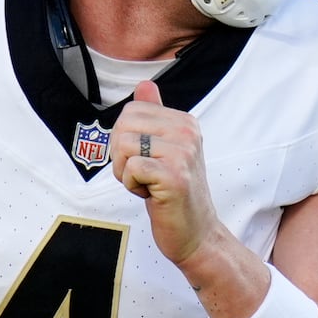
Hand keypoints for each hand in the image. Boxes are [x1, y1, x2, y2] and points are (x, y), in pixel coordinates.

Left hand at [111, 79, 222, 265]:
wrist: (196, 234)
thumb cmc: (175, 194)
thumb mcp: (165, 150)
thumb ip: (154, 116)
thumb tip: (145, 83)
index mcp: (184, 122)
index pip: (130, 111)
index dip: (125, 140)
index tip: (146, 161)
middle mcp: (187, 132)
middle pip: (122, 126)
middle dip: (121, 156)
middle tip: (144, 176)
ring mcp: (183, 154)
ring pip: (123, 146)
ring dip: (125, 173)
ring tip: (149, 185)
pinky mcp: (174, 177)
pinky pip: (130, 169)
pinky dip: (131, 186)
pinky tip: (151, 195)